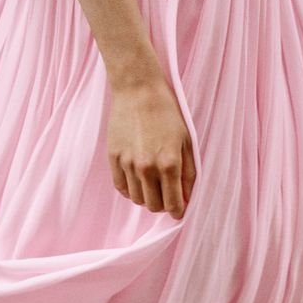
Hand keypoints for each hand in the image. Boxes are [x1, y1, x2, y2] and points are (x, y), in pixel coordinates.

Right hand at [106, 72, 195, 215]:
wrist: (138, 90)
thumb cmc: (167, 112)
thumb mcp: (186, 140)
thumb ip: (188, 172)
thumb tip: (186, 198)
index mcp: (169, 163)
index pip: (172, 204)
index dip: (177, 211)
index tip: (178, 211)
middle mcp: (147, 168)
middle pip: (153, 205)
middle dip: (162, 204)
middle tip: (166, 194)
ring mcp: (128, 164)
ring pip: (136, 199)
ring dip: (146, 197)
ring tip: (152, 184)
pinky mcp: (114, 159)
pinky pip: (121, 187)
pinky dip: (130, 189)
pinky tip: (137, 179)